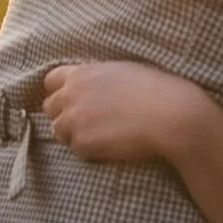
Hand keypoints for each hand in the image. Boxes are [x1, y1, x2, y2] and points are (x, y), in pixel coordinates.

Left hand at [42, 62, 211, 164]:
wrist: (172, 114)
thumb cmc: (156, 90)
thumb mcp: (123, 71)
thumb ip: (98, 77)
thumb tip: (89, 88)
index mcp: (83, 73)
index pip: (51, 81)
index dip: (61, 91)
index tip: (74, 100)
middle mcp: (72, 94)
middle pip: (50, 108)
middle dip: (65, 115)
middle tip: (90, 122)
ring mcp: (75, 119)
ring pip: (60, 132)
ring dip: (76, 134)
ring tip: (104, 135)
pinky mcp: (83, 142)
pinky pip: (78, 150)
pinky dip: (92, 151)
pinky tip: (114, 145)